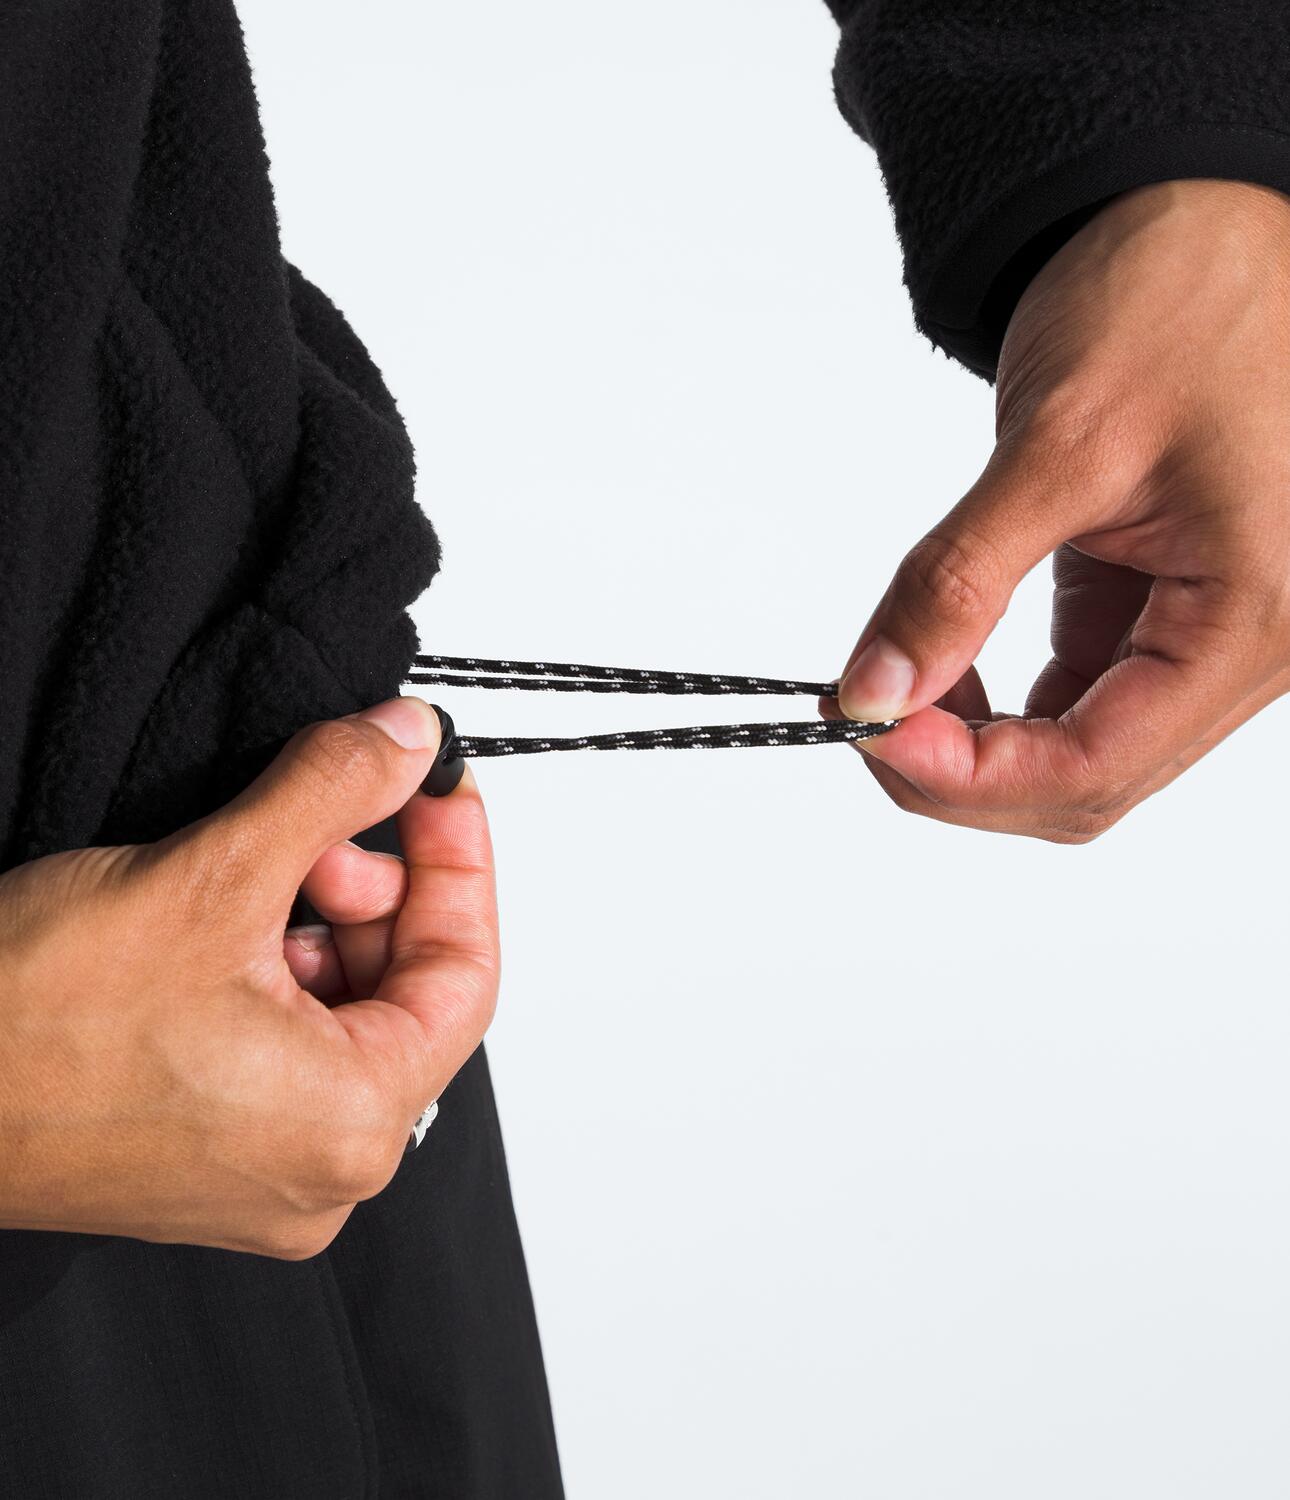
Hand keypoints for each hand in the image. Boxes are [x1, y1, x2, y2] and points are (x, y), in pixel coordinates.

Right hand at [0, 696, 497, 1258]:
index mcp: (349, 1125)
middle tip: (324, 823)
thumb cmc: (24, 1031)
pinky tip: (226, 922)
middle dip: (377, 888)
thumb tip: (405, 743)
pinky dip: (278, 971)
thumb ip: (330, 793)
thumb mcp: (209, 876)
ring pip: (346, 1016)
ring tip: (254, 868)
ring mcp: (266, 1172)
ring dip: (322, 923)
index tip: (438, 791)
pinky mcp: (212, 1155)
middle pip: (408, 995)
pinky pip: (290, 1048)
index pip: (465, 977)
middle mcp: (322, 1172)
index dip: (459, 864)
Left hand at [827, 178, 1289, 840]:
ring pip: (1075, 750)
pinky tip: (939, 660)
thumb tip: (872, 690)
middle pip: (1084, 782)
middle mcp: (1243, 650)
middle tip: (861, 715)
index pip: (1094, 768)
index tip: (868, 730)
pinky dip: (995, 696)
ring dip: (973, 740)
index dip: (968, 775)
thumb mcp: (1060, 442)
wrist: (1207, 215)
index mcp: (1250, 623)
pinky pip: (1075, 693)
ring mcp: (1202, 635)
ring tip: (889, 687)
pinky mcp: (1156, 608)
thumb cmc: (1182, 295)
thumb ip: (959, 582)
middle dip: (961, 769)